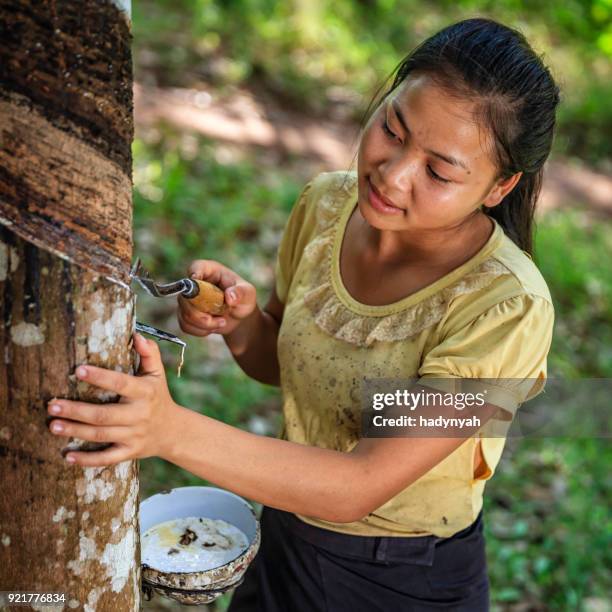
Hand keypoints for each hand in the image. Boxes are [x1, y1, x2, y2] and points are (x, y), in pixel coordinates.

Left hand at [47, 333, 180, 466]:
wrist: (173, 431)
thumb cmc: (158, 396)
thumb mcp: (157, 374)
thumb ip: (150, 353)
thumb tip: (137, 335)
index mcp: (145, 392)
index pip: (121, 383)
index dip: (100, 377)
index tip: (78, 370)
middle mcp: (139, 415)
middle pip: (104, 414)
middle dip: (76, 410)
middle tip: (52, 405)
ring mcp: (134, 435)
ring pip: (101, 435)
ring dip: (75, 431)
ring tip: (53, 425)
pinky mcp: (130, 452)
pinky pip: (107, 458)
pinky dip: (87, 460)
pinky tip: (68, 456)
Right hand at [178, 259, 256, 336]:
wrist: (239, 316)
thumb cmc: (243, 298)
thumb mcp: (248, 293)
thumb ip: (241, 293)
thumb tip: (229, 296)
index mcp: (210, 271)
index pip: (196, 267)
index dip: (195, 274)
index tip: (198, 282)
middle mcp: (195, 284)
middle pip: (185, 296)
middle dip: (201, 314)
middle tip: (221, 320)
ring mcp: (188, 299)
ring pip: (184, 313)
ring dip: (204, 324)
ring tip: (222, 322)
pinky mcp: (186, 314)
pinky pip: (185, 325)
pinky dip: (200, 330)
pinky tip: (212, 328)